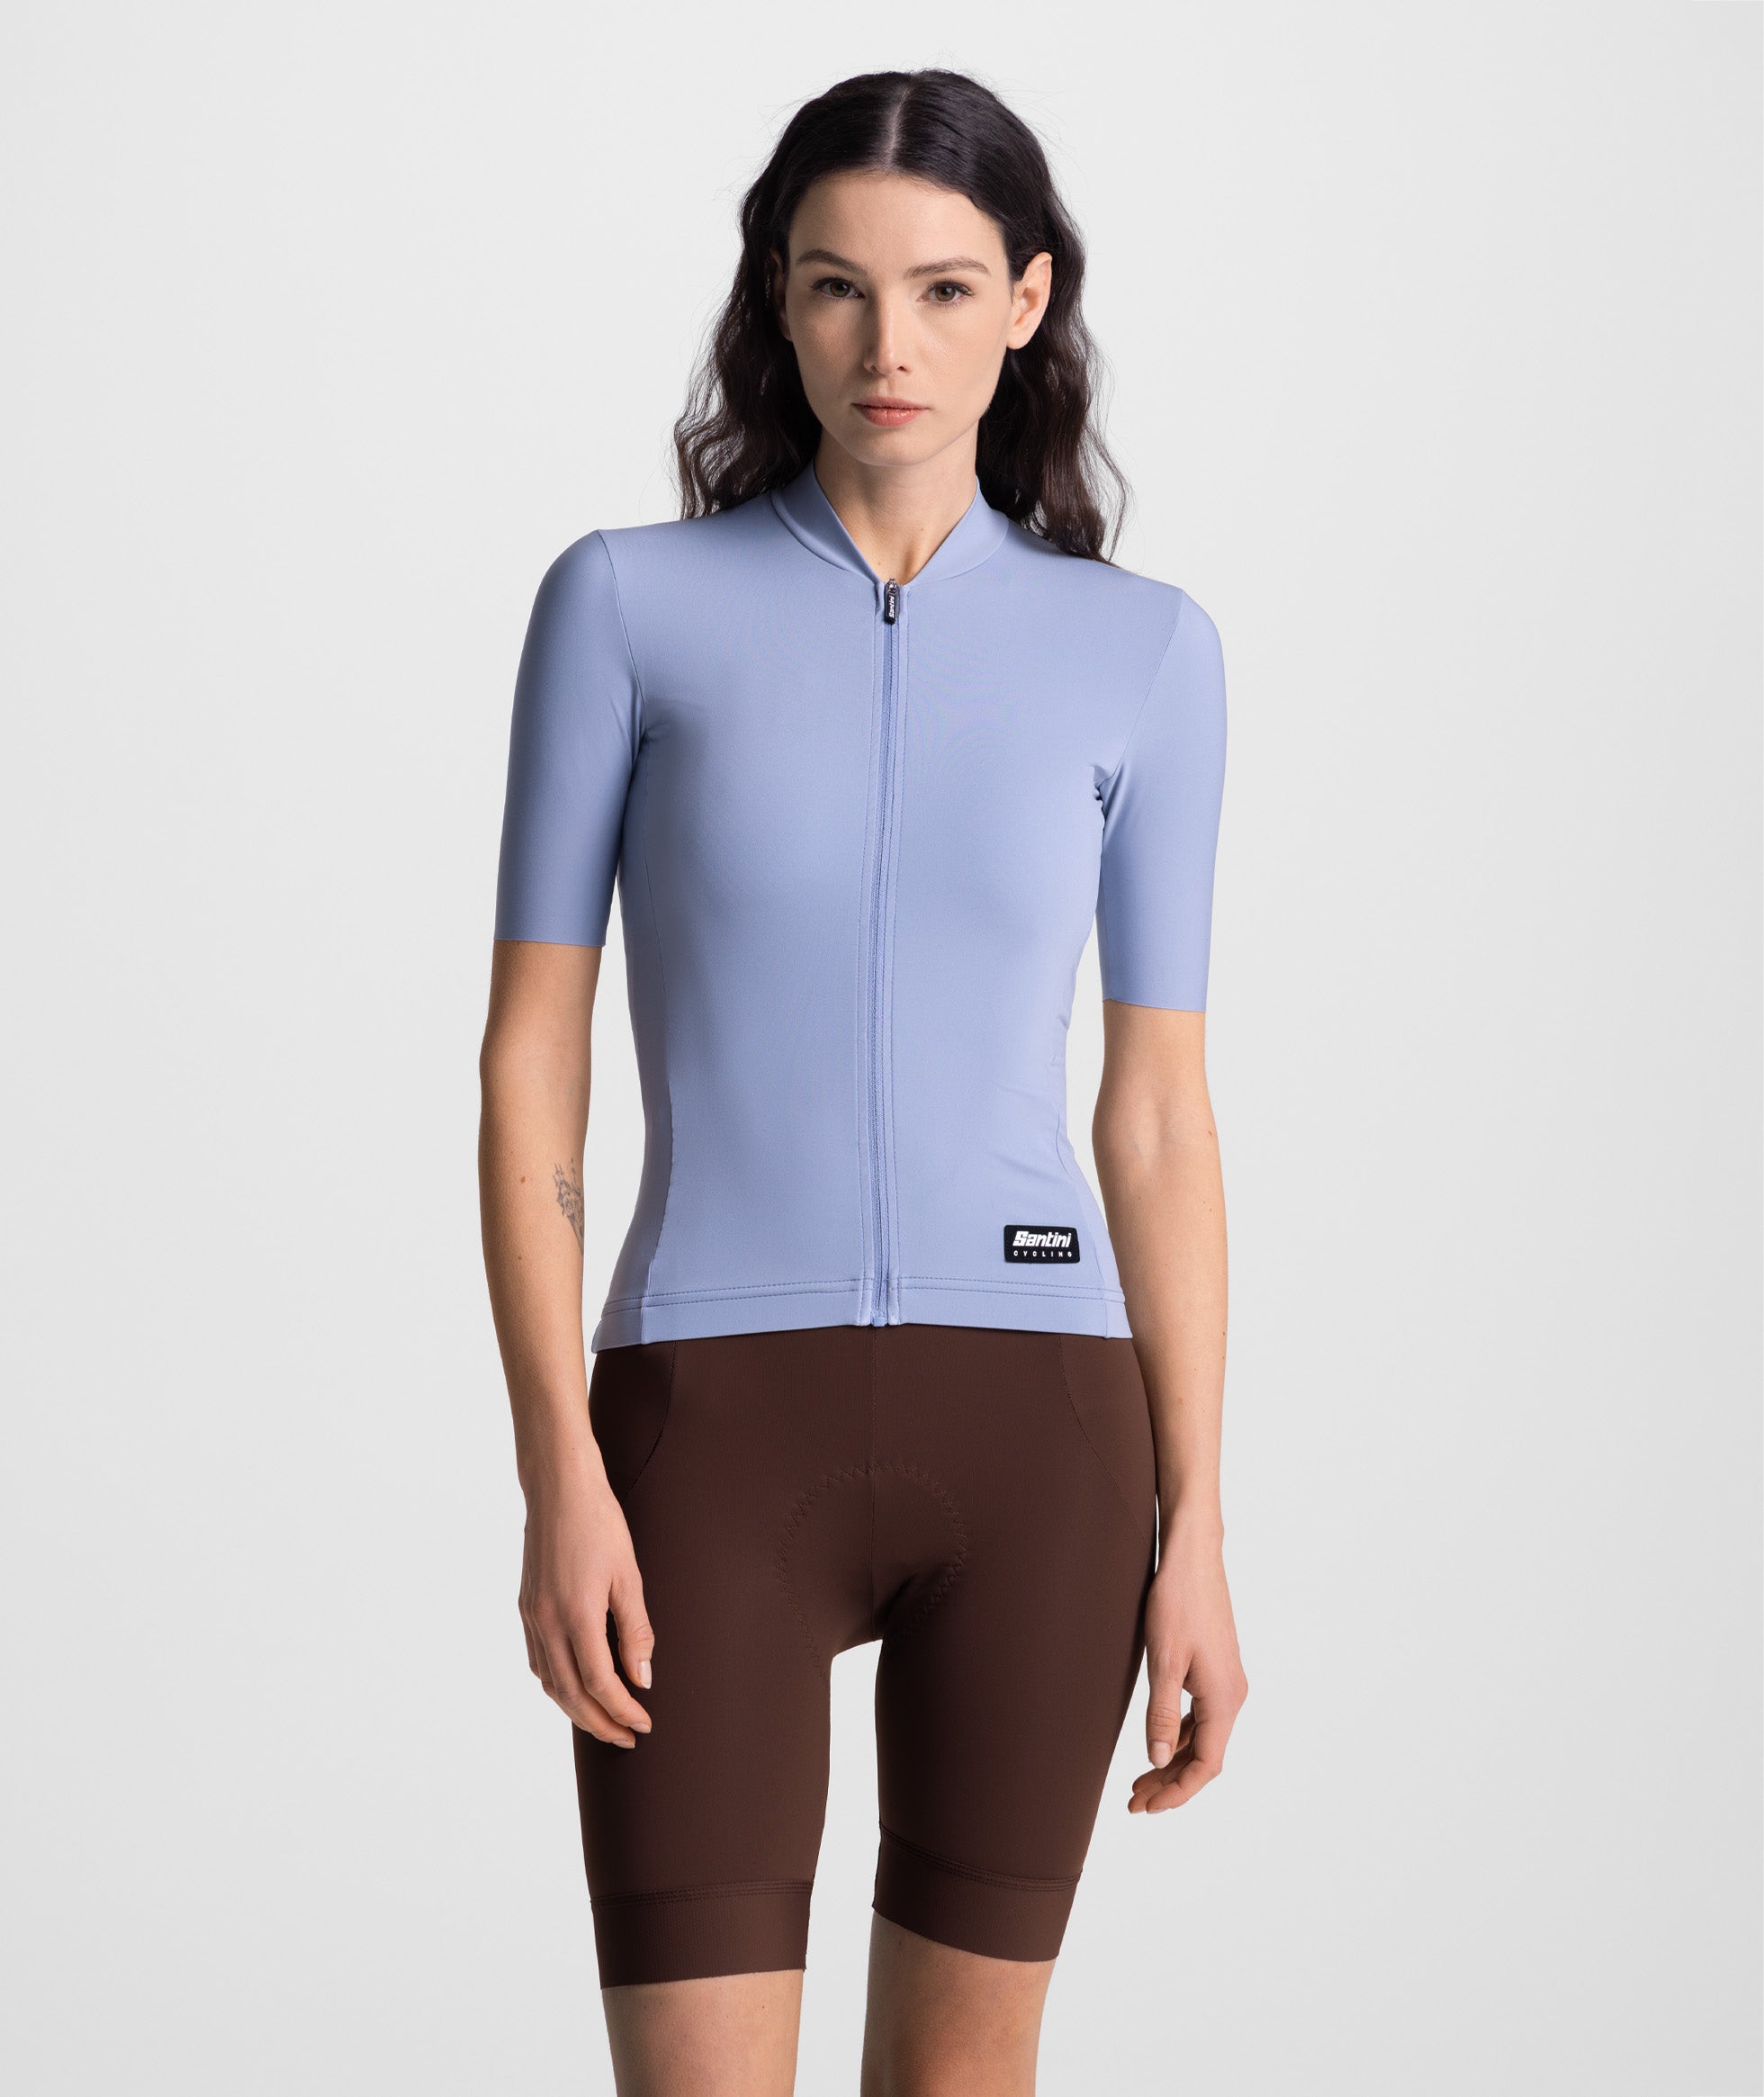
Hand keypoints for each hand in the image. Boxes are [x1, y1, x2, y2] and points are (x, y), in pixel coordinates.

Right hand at [518, 1459, 655, 1746]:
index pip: (601, 1684)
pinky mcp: (525, 1607)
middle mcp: (547, 1622)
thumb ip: (636, 1630)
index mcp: (577, 1616)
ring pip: (550, 1683)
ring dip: (576, 1710)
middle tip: (627, 1737)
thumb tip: (642, 1679)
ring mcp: (531, 1616)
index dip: (623, 1710)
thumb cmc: (600, 1523)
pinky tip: (574, 1688)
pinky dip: (556, 1684)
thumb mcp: (630, 1575)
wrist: (559, 1488)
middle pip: (572, 1694)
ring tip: (603, 1721)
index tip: (644, 1723)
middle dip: (601, 1723)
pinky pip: (537, 1662)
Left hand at [1128, 1517, 1246, 1813]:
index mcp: (1225, 1698)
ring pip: (1202, 1737)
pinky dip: (1179, 1735)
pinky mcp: (1216, 1669)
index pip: (1206, 1765)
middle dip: (1171, 1783)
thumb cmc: (1178, 1603)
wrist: (1192, 1557)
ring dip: (1173, 1761)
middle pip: (1205, 1756)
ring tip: (1139, 1782)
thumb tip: (1158, 1759)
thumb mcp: (1163, 1661)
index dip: (1178, 1792)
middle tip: (1135, 1803)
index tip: (1148, 1808)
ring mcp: (1226, 1682)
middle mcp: (1233, 1695)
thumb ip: (1162, 1714)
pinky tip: (1159, 1743)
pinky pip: (1201, 1716)